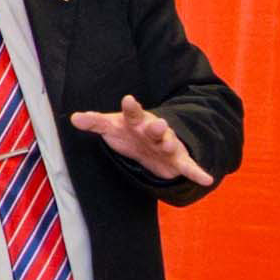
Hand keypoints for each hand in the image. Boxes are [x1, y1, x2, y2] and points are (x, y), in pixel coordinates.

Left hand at [71, 101, 214, 185]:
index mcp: (137, 121)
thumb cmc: (129, 133)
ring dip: (170, 144)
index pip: (131, 113)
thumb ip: (94, 122)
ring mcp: (167, 144)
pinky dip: (197, 173)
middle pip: (155, 127)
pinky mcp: (177, 160)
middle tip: (157, 123)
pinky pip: (188, 167)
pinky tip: (207, 179)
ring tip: (170, 145)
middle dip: (156, 126)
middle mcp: (154, 130)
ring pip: (170, 143)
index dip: (130, 108)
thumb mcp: (111, 127)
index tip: (128, 99)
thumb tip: (73, 118)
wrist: (152, 144)